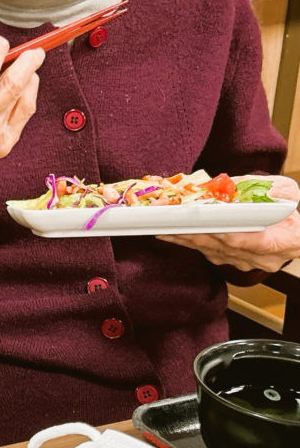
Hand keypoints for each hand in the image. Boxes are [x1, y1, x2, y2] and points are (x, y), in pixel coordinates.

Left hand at [158, 175, 299, 271]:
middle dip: (197, 234)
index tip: (214, 229)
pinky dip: (187, 240)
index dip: (233, 237)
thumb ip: (266, 187)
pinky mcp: (229, 260)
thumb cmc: (289, 207)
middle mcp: (263, 257)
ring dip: (186, 238)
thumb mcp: (285, 190)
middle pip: (225, 247)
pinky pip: (205, 252)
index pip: (256, 242)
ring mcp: (245, 262)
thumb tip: (232, 185)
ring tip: (162, 227)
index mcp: (285, 240)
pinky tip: (168, 232)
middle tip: (173, 224)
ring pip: (211, 251)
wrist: (293, 232)